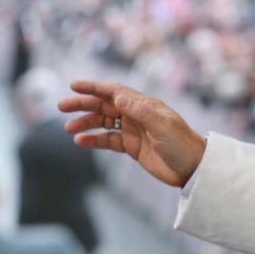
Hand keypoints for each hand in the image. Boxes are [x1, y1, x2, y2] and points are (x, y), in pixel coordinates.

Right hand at [59, 80, 205, 187]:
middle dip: (83, 104)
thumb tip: (117, 97)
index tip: (74, 85)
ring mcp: (133, 130)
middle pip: (104, 105)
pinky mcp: (132, 146)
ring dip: (85, 123)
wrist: (193, 168)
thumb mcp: (162, 126)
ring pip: (103, 122)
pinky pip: (108, 140)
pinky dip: (94, 140)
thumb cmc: (182, 143)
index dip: (93, 87)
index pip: (114, 91)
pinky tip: (81, 142)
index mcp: (143, 104)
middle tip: (61, 106)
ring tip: (68, 128)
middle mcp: (136, 114)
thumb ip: (139, 111)